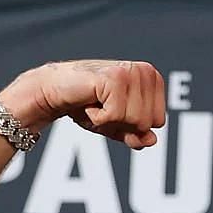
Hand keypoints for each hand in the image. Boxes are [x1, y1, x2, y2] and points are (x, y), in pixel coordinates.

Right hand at [0, 60, 166, 148]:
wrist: (54, 91)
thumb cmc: (87, 105)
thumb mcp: (118, 126)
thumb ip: (137, 135)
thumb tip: (152, 140)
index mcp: (153, 79)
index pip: (158, 122)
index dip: (133, 126)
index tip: (115, 109)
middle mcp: (145, 71)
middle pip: (148, 123)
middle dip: (122, 124)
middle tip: (103, 106)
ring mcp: (130, 72)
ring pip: (135, 121)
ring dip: (109, 120)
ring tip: (97, 103)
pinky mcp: (114, 78)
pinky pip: (116, 116)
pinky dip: (99, 117)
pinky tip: (90, 101)